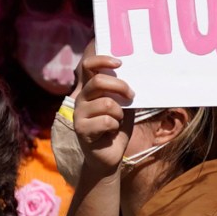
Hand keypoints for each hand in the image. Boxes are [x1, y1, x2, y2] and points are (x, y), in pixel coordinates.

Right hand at [70, 54, 136, 172]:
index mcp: (91, 90)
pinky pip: (106, 121)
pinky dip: (115, 126)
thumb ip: (124, 92)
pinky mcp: (81, 129)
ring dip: (120, 113)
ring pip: (106, 104)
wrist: (109, 155)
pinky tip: (111, 132)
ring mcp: (79, 113)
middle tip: (131, 96)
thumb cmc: (117, 127)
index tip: (119, 63)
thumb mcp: (125, 105)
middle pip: (98, 82)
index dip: (102, 60)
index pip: (88, 66)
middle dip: (121, 87)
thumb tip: (137, 76)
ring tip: (117, 121)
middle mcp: (81, 98)